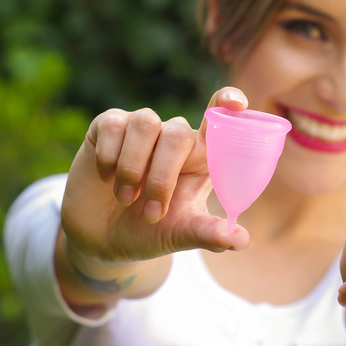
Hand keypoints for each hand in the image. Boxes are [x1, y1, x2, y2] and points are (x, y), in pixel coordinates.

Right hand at [61, 87, 250, 261]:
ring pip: (145, 124)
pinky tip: (107, 179)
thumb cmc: (151, 231)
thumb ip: (210, 234)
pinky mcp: (109, 126)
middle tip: (153, 214)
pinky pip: (113, 126)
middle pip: (178, 133)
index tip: (236, 104)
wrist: (102, 239)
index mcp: (201, 156)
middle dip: (163, 176)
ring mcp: (143, 129)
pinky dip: (109, 156)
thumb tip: (242, 241)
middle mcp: (175, 137)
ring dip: (133, 168)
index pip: (219, 119)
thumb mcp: (182, 234)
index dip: (227, 103)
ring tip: (126, 200)